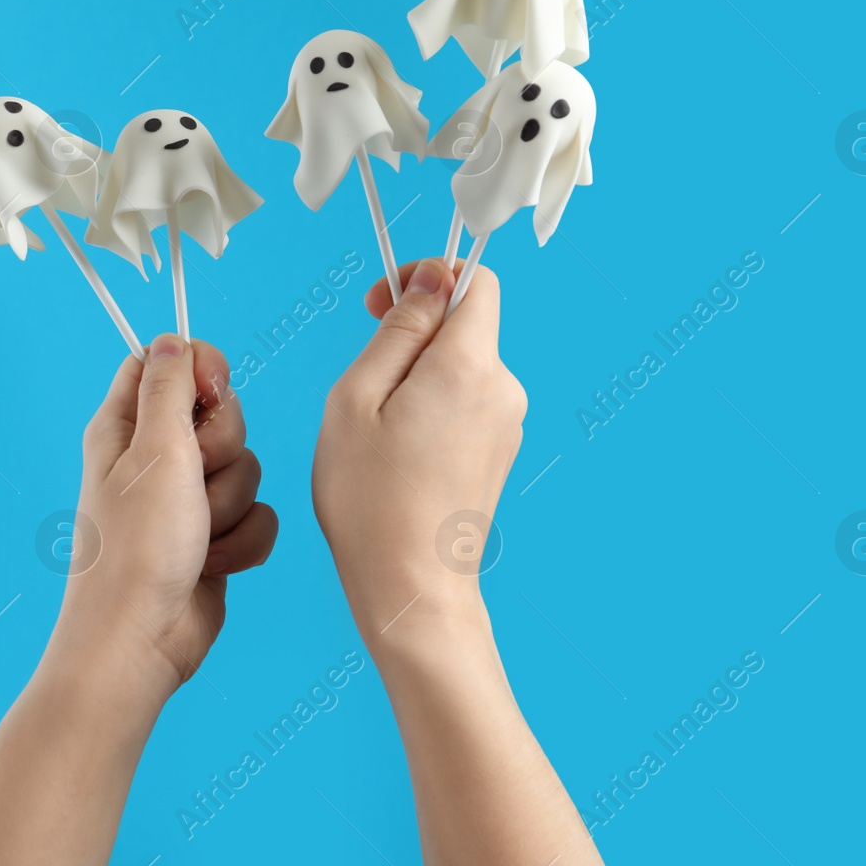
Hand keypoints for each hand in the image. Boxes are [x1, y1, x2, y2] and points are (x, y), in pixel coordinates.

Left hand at [49, 334, 278, 700]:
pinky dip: (242, 541)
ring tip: (196, 534)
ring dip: (231, 504)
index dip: (200, 370)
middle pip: (221, 414)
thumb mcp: (155, 449)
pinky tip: (212, 563)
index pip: (168, 362)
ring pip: (247, 468)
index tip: (209, 394)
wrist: (141, 640)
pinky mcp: (214, 537)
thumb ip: (171, 386)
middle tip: (194, 477)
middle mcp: (155, 458)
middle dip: (224, 450)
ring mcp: (185, 500)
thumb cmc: (137, 549)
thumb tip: (173, 338)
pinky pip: (258, 514)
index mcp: (126, 426)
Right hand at [312, 258, 525, 645]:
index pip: (475, 281)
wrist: (411, 588)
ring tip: (377, 433)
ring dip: (417, 379)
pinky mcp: (500, 453)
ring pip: (460, 368)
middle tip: (363, 385)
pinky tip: (399, 456)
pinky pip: (465, 405)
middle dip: (413, 336)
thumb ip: (399, 329)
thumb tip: (430, 280)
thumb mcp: (358, 398)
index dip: (427, 276)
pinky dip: (431, 411)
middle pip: (464, 326)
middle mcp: (503, 389)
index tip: (380, 303)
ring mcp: (507, 424)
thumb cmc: (371, 500)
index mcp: (470, 365)